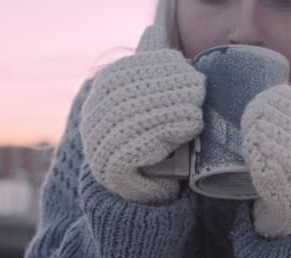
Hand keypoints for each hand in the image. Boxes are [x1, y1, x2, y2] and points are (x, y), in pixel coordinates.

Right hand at [79, 25, 205, 203]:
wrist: (141, 191)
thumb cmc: (149, 141)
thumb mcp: (149, 102)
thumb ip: (148, 70)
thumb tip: (152, 32)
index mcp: (99, 99)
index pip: (124, 74)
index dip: (154, 66)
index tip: (183, 65)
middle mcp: (92, 120)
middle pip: (131, 96)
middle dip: (167, 88)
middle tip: (198, 88)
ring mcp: (98, 145)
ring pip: (137, 119)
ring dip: (171, 110)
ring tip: (197, 108)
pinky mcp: (112, 168)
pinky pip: (139, 146)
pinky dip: (167, 134)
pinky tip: (188, 127)